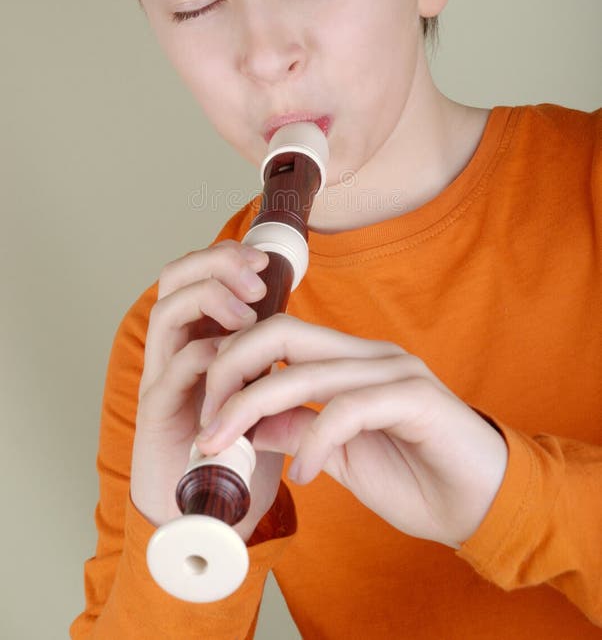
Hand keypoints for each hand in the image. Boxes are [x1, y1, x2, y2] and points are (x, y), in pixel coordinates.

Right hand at [130, 240, 282, 540]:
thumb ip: (267, 361)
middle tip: (256, 272)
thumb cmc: (236, 453)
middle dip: (215, 262)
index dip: (225, 255)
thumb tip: (301, 327)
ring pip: (167, 312)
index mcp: (195, 339)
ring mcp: (161, 378)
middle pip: (174, 278)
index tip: (265, 259)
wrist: (204, 518)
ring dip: (210, 298)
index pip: (197, 273)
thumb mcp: (258, 394)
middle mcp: (172, 350)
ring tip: (248, 312)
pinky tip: (234, 359)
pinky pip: (174, 368)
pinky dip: (206, 354)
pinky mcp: (156, 413)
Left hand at [196, 314, 508, 548]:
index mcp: (350, 360)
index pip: (277, 335)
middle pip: (282, 332)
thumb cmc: (415, 477)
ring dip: (253, 408)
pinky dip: (314, 442)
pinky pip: (349, 410)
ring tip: (226, 448)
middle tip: (205, 422)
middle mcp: (370, 354)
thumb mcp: (337, 455)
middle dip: (231, 369)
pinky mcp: (416, 398)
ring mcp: (394, 371)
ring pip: (307, 370)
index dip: (232, 362)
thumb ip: (295, 429)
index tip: (204, 409)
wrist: (483, 504)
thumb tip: (247, 424)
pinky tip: (303, 474)